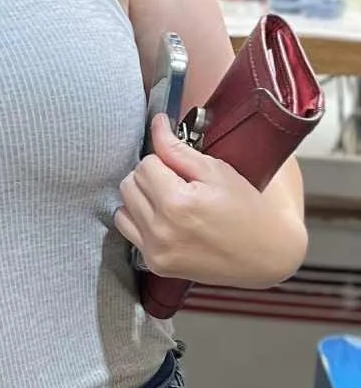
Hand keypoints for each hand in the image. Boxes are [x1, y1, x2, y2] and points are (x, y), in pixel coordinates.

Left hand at [115, 115, 306, 289]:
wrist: (265, 255)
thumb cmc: (247, 211)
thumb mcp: (217, 172)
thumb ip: (178, 148)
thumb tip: (156, 124)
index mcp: (177, 203)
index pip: (145, 164)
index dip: (163, 161)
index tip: (181, 168)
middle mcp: (161, 229)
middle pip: (129, 185)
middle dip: (150, 177)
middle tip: (177, 183)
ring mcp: (156, 250)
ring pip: (122, 207)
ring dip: (141, 198)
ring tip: (170, 201)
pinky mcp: (155, 264)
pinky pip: (127, 231)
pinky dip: (139, 220)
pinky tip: (163, 219)